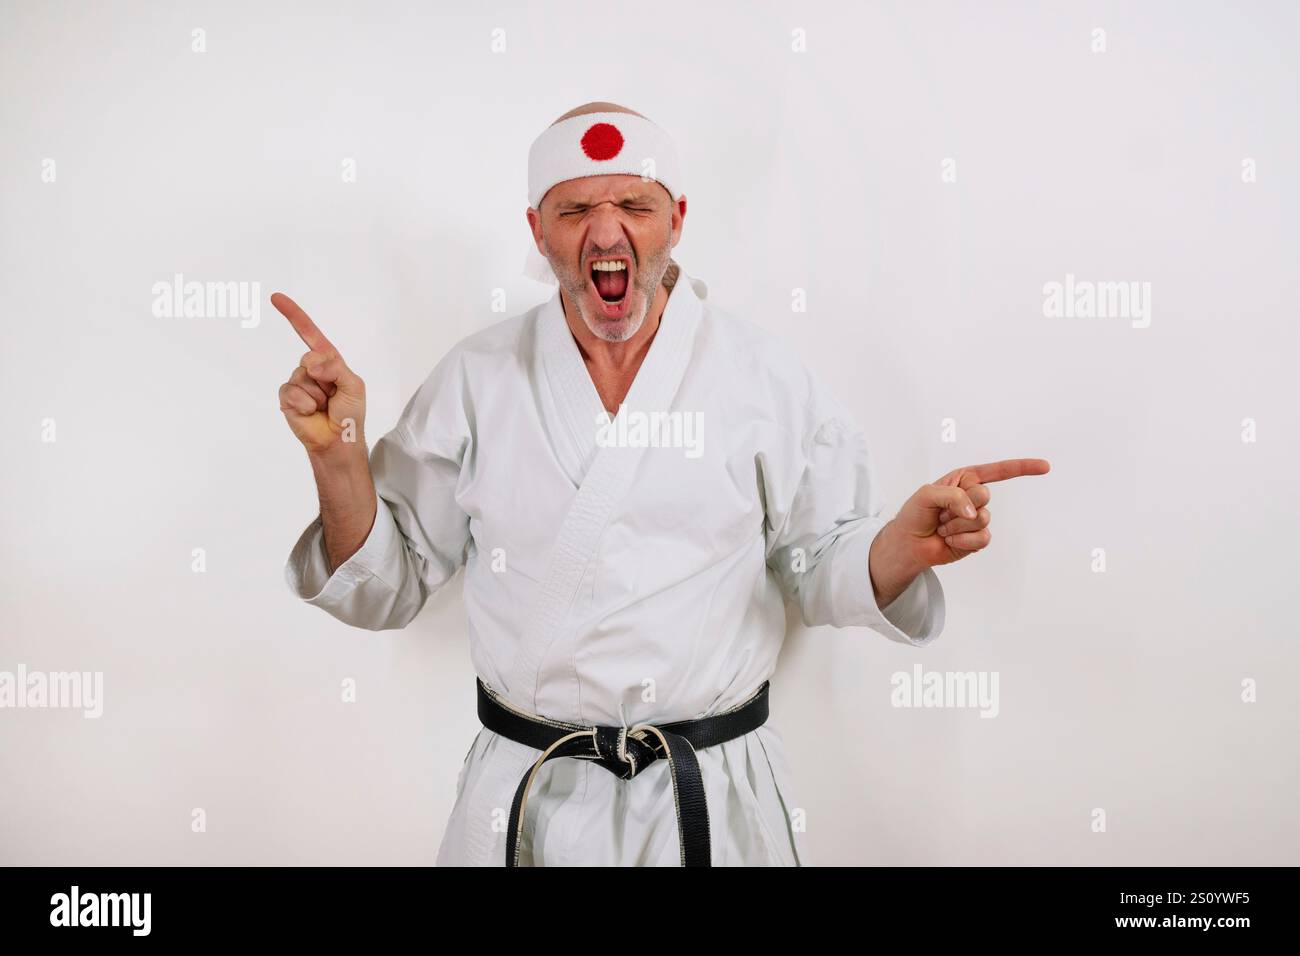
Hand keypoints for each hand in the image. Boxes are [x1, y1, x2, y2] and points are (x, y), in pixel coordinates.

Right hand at [273, 293, 366, 455]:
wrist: (339, 440)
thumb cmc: (350, 413)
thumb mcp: (354, 385)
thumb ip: (336, 368)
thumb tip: (310, 364)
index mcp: (328, 361)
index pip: (309, 333)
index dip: (294, 315)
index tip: (276, 298)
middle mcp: (310, 369)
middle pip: (309, 358)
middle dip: (324, 377)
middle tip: (333, 396)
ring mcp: (297, 383)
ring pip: (301, 377)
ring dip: (316, 395)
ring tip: (323, 407)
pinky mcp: (287, 398)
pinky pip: (291, 392)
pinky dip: (304, 404)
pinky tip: (311, 412)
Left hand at [869, 458, 1050, 606]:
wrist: (909, 543)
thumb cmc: (915, 514)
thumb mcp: (927, 494)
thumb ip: (952, 496)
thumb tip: (973, 512)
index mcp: (964, 480)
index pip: (997, 471)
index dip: (1022, 468)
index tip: (1045, 467)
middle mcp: (973, 497)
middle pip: (984, 495)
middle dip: (958, 505)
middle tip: (941, 512)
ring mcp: (977, 519)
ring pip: (982, 518)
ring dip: (956, 525)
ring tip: (943, 526)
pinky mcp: (977, 539)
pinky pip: (982, 538)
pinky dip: (962, 540)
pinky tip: (950, 539)